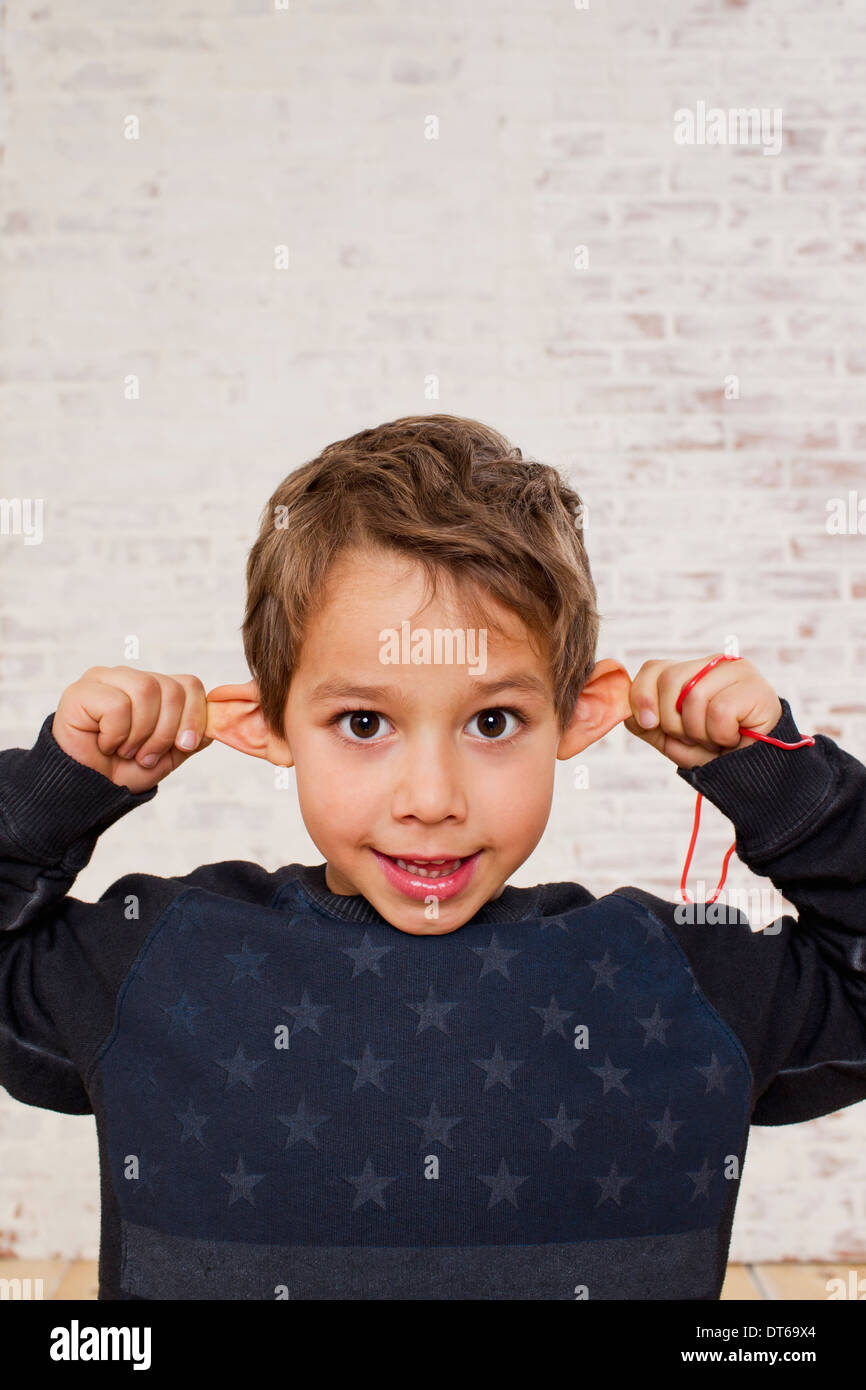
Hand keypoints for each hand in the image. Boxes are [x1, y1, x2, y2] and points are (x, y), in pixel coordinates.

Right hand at [52, 666, 213, 791]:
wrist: (90, 790)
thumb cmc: (125, 770)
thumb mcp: (170, 755)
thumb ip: (193, 735)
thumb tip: (215, 721)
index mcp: (154, 687)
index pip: (189, 683)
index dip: (194, 716)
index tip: (184, 745)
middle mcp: (130, 676)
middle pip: (170, 688)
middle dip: (165, 732)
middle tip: (146, 755)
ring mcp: (104, 679)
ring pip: (145, 690)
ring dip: (140, 734)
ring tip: (125, 750)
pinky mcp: (81, 691)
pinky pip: (117, 705)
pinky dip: (116, 735)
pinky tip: (104, 744)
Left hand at [623, 655, 782, 768]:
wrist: (753, 776)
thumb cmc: (713, 753)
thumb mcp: (671, 738)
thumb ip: (646, 721)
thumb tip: (628, 709)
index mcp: (691, 670)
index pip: (654, 668)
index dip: (642, 696)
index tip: (649, 724)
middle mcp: (715, 663)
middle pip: (671, 680)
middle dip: (674, 722)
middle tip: (695, 737)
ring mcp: (738, 671)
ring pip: (695, 697)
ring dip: (700, 732)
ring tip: (716, 740)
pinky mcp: (757, 688)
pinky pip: (720, 711)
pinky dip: (721, 734)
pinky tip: (735, 738)